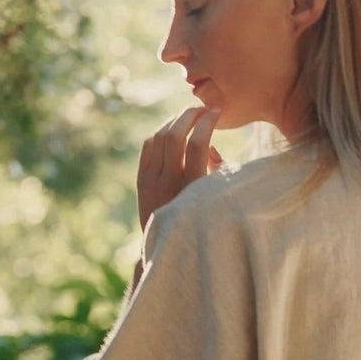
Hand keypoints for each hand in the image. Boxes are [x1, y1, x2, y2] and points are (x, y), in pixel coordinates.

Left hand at [136, 105, 222, 231]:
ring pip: (160, 135)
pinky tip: (172, 129)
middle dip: (190, 114)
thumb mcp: (217, 200)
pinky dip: (161, 132)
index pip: (198, 143)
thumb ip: (219, 172)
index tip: (217, 113)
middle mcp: (168, 183)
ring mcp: (151, 181)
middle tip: (202, 109)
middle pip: (176, 133)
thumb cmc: (202, 222)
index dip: (208, 122)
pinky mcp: (141, 181)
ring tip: (189, 116)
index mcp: (192, 189)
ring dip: (175, 120)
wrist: (168, 249)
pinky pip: (149, 145)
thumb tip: (212, 146)